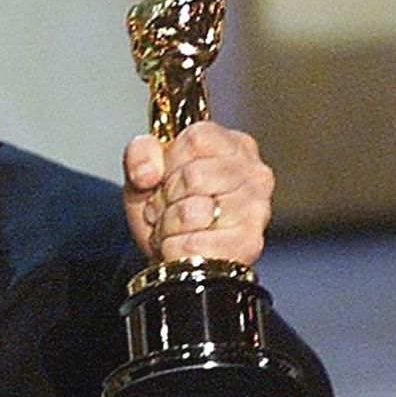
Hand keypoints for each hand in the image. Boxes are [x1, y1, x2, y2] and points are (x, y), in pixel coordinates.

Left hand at [123, 121, 273, 264]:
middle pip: (193, 176)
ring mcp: (256, 211)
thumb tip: (147, 173)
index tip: (167, 176)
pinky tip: (184, 245)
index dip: (170, 162)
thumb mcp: (144, 170)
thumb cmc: (167, 208)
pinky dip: (175, 249)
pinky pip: (193, 246)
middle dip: (167, 197)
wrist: (171, 257)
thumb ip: (139, 154)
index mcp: (233, 145)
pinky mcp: (248, 245)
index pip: (196, 138)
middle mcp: (255, 174)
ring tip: (175, 227)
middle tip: (169, 207)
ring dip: (169, 226)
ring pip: (192, 213)